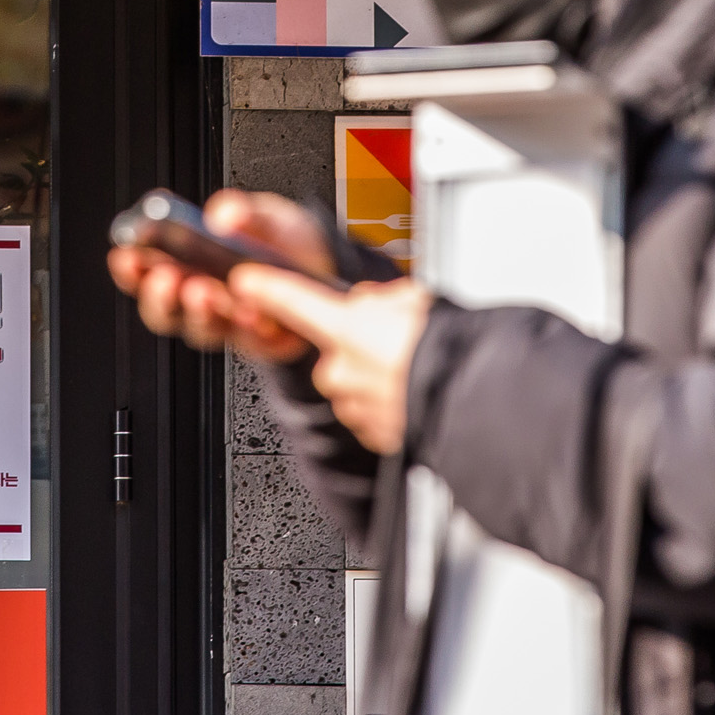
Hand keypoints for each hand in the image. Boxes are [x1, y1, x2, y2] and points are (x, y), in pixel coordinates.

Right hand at [106, 189, 334, 361]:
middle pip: (166, 309)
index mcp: (190, 263)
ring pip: (201, 329)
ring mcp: (229, 322)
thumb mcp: (269, 216)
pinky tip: (252, 313)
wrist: (328, 268)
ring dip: (199, 313)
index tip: (125, 256)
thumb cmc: (286, 242)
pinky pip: (249, 341)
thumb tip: (224, 215)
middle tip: (166, 278)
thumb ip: (248, 213)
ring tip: (204, 294)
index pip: (147, 272)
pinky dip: (248, 327)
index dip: (132, 269)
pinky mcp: (261, 341)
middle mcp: (202, 297)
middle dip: (160, 296)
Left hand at [228, 266, 431, 454]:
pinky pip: (373, 411)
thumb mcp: (417, 300)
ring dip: (379, 375)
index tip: (245, 281)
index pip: (293, 302)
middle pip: (336, 350)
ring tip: (416, 366)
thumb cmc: (446, 349)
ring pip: (355, 383)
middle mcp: (341, 370)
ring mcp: (355, 406)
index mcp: (347, 328)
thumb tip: (375, 306)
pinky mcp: (374, 434)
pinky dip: (391, 401)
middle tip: (399, 337)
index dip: (267, 289)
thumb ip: (384, 301)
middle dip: (360, 344)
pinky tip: (418, 390)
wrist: (468, 400)